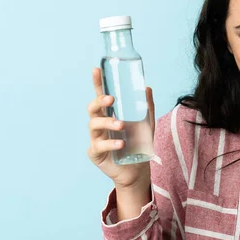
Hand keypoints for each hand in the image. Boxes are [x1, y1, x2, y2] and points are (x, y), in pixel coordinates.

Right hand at [86, 67, 154, 190]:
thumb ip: (146, 107)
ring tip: (121, 125)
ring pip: (94, 125)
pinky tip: (121, 143)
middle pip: (93, 108)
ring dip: (108, 122)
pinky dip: (110, 143)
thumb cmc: (138, 144)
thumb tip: (147, 87)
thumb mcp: (146, 124)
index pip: (101, 96)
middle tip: (111, 100)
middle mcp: (100, 124)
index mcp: (110, 114)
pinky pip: (99, 145)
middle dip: (99, 102)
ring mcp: (96, 138)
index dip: (98, 83)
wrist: (137, 170)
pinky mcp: (95, 153)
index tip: (97, 70)